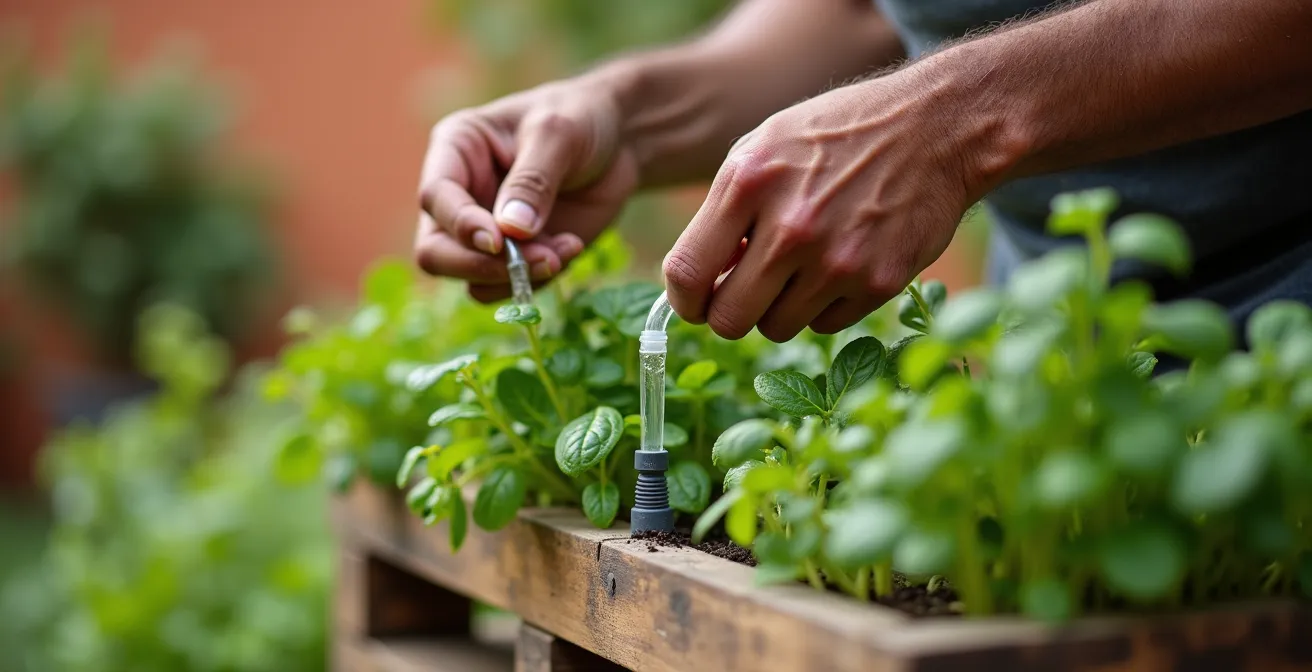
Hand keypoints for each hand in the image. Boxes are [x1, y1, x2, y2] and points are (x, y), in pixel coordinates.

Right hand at [415, 76, 639, 301]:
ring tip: (563, 252)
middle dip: (482, 265)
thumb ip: (533, 181)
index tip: (499, 241)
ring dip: (517, 277)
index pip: (435, 197)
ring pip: (471, 277)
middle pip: (436, 251)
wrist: (619, 141)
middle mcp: (459, 195)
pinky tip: (570, 249)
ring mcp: (484, 231)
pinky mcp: (512, 256)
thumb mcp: (559, 134)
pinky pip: (507, 286)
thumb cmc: (580, 118)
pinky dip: (537, 280)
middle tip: (537, 260)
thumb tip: (511, 231)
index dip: (461, 224)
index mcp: (455, 150)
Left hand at [663, 73, 997, 340]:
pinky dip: (824, 305)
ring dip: (779, 308)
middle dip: (729, 312)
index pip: (687, 274)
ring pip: (776, 328)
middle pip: (729, 320)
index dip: (684, 300)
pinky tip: (840, 263)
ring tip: (801, 266)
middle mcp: (790, 228)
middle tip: (746, 292)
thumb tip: (701, 279)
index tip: (695, 301)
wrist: (936, 128)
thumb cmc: (839, 135)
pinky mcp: (877, 283)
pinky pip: (825, 324)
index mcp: (748, 183)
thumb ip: (724, 209)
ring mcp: (837, 261)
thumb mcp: (766, 145)